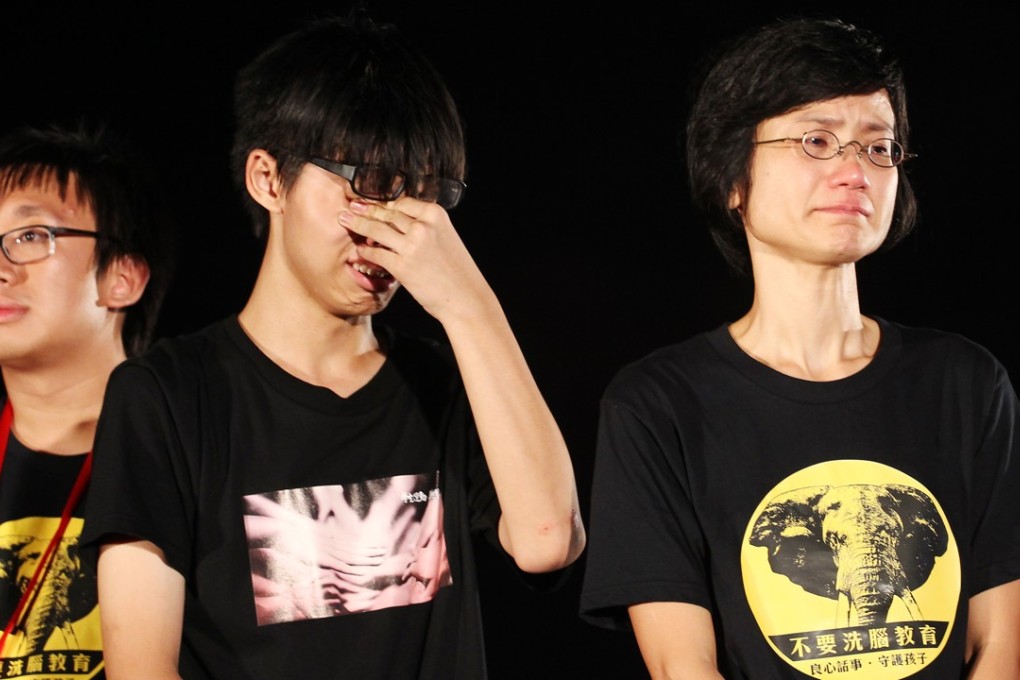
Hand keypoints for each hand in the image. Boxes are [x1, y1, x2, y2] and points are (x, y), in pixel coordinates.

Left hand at [337, 198, 493, 321]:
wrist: (466, 298)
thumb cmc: (456, 271)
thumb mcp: (445, 238)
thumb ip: (425, 226)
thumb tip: (397, 221)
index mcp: (435, 214)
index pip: (401, 202)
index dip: (382, 202)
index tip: (369, 201)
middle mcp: (422, 226)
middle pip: (386, 213)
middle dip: (365, 210)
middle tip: (350, 207)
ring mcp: (411, 245)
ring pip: (376, 230)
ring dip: (357, 225)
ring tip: (344, 220)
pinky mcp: (402, 266)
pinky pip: (376, 254)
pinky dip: (365, 252)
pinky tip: (359, 251)